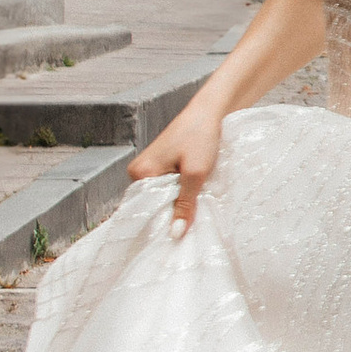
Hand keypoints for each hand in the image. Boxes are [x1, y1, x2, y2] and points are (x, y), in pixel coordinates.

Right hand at [130, 99, 224, 237]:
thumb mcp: (196, 174)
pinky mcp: (162, 165)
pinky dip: (180, 194)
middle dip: (170, 215)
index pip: (144, 210)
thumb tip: (176, 234)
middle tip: (188, 230)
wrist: (211, 111)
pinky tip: (192, 198)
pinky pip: (168, 188)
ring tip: (193, 214)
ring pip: (162, 197)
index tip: (177, 240)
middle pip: (153, 205)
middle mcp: (139, 171)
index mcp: (140, 173)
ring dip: (177, 204)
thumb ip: (184, 204)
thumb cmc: (202, 136)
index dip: (161, 225)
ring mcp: (150, 168)